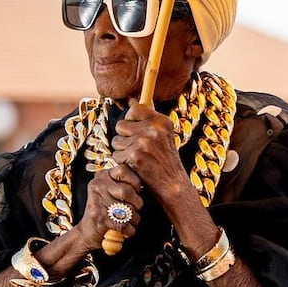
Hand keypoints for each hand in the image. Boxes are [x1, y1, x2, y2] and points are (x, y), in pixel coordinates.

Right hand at [75, 160, 144, 247]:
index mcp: (102, 176)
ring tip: (130, 220)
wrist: (88, 231)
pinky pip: (124, 224)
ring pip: (128, 210)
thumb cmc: (105, 210)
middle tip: (135, 209)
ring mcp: (97, 202)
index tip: (136, 190)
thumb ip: (124, 182)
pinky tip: (126, 229)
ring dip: (134, 219)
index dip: (135, 181)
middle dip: (137, 203)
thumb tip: (144, 180)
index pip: (123, 170)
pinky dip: (129, 230)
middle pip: (127, 191)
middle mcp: (98, 186)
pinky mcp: (100, 219)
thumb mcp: (110, 190)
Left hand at [111, 103, 195, 218]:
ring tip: (138, 158)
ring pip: (116, 141)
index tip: (135, 129)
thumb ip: (148, 120)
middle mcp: (153, 129)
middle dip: (124, 137)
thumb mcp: (163, 135)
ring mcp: (143, 142)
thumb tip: (130, 102)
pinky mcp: (135, 156)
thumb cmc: (165, 160)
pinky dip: (122, 162)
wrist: (172, 184)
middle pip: (120, 125)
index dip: (130, 120)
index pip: (134, 109)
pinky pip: (116, 155)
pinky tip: (135, 166)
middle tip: (137, 148)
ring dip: (122, 151)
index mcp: (161, 121)